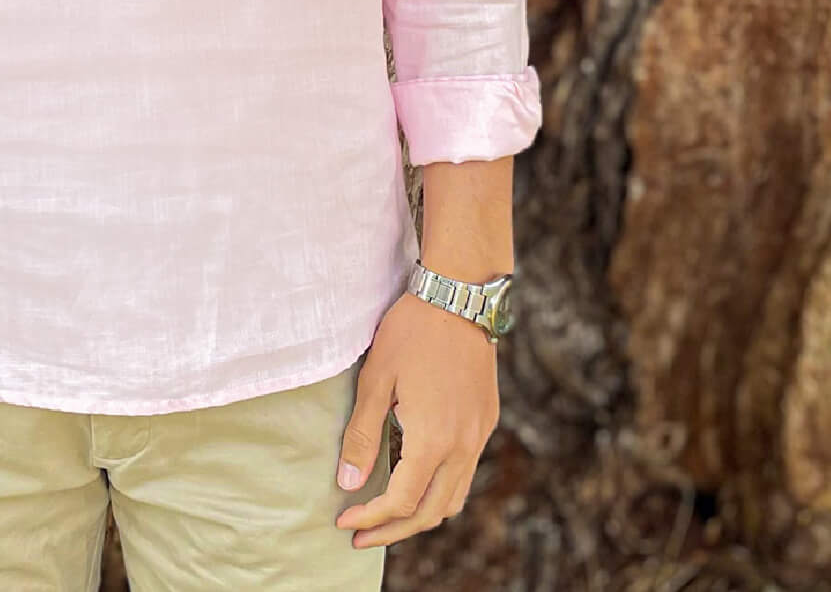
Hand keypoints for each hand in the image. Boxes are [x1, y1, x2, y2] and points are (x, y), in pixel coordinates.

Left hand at [333, 289, 498, 548]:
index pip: (401, 501)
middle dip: (394, 529)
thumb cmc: (411, 331)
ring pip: (454, 497)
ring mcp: (479, 434)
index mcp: (433, 440)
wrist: (460, 295)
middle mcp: (463, 446)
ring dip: (421, 514)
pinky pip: (466, 472)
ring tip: (388, 515)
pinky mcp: (486, 420)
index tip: (344, 520)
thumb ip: (362, 435)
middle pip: (430, 512)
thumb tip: (349, 483)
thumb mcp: (376, 379)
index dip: (371, 517)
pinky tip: (418, 477)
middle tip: (361, 535)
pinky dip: (440, 488)